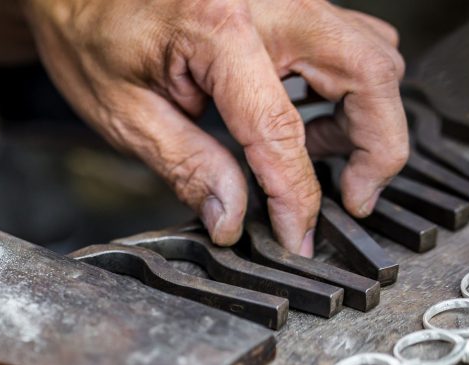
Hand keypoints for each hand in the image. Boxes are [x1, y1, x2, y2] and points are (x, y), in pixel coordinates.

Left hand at [24, 0, 406, 255]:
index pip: (281, 128)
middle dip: (376, 148)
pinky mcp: (292, 2)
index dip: (296, 195)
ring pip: (374, 55)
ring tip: (319, 160)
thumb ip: (188, 166)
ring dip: (367, 118)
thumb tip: (233, 218)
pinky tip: (310, 122)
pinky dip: (350, 90)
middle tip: (351, 198)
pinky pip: (352, 42)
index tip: (298, 236)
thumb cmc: (92, 34)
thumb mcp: (126, 114)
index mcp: (217, 27)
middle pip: (370, 73)